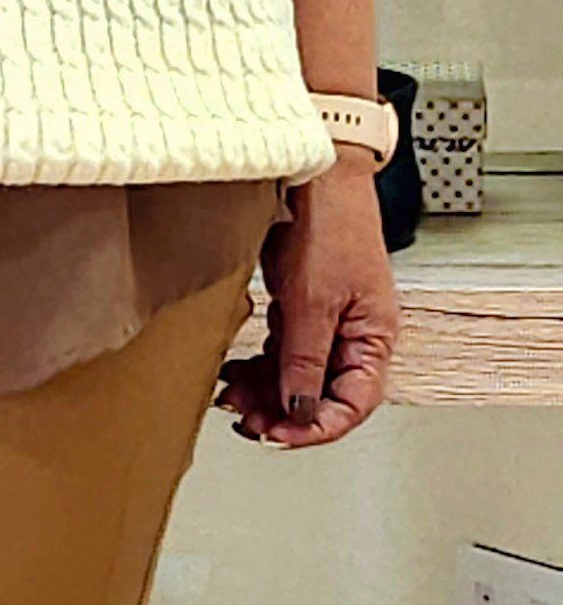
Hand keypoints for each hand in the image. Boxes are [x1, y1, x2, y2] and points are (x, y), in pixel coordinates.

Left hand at [215, 149, 400, 447]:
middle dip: (282, 412)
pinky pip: (283, 349)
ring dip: (265, 391)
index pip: (352, 405)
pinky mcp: (303, 304)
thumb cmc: (330, 222)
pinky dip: (260, 364)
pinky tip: (235, 371)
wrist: (315, 171)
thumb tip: (299, 408)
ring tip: (231, 398)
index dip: (315, 427)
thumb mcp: (312, 300)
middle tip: (245, 420)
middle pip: (321, 393)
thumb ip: (304, 358)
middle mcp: (354, 332)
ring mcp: (327, 319)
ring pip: (297, 374)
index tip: (277, 433)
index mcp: (374, 337)